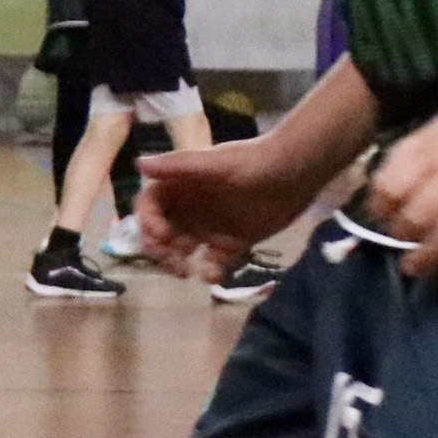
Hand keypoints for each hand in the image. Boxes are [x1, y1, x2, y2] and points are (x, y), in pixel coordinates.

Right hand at [134, 136, 330, 279]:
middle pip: (161, 233)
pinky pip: (213, 262)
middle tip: (172, 262)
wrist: (298, 171)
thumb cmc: (255, 161)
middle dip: (160, 250)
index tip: (161, 236)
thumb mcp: (215, 163)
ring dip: (179, 263)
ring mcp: (210, 227)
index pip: (150, 206)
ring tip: (187, 272)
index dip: (148, 222)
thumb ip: (178, 166)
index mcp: (180, 186)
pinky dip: (209, 272)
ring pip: (182, 251)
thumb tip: (139, 165)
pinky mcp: (232, 243)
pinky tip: (213, 275)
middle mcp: (190, 208)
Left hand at [366, 80, 437, 282]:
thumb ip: (410, 155)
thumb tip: (382, 187)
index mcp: (429, 152)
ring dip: (426, 258)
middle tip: (397, 245)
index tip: (378, 218)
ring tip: (414, 269)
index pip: (391, 188)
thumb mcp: (436, 127)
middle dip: (400, 237)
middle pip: (416, 218)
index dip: (379, 208)